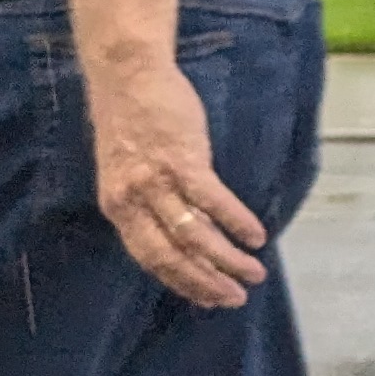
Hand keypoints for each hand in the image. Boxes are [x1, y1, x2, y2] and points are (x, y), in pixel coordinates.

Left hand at [87, 53, 268, 305]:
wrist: (127, 76)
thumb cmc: (130, 120)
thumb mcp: (126, 170)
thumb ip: (146, 201)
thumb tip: (181, 230)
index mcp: (118, 207)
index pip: (150, 259)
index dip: (182, 282)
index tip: (209, 300)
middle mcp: (132, 201)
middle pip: (171, 255)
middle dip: (206, 281)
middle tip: (236, 297)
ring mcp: (156, 182)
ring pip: (193, 234)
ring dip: (227, 259)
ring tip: (254, 272)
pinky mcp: (182, 160)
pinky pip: (212, 201)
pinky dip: (236, 222)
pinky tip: (256, 236)